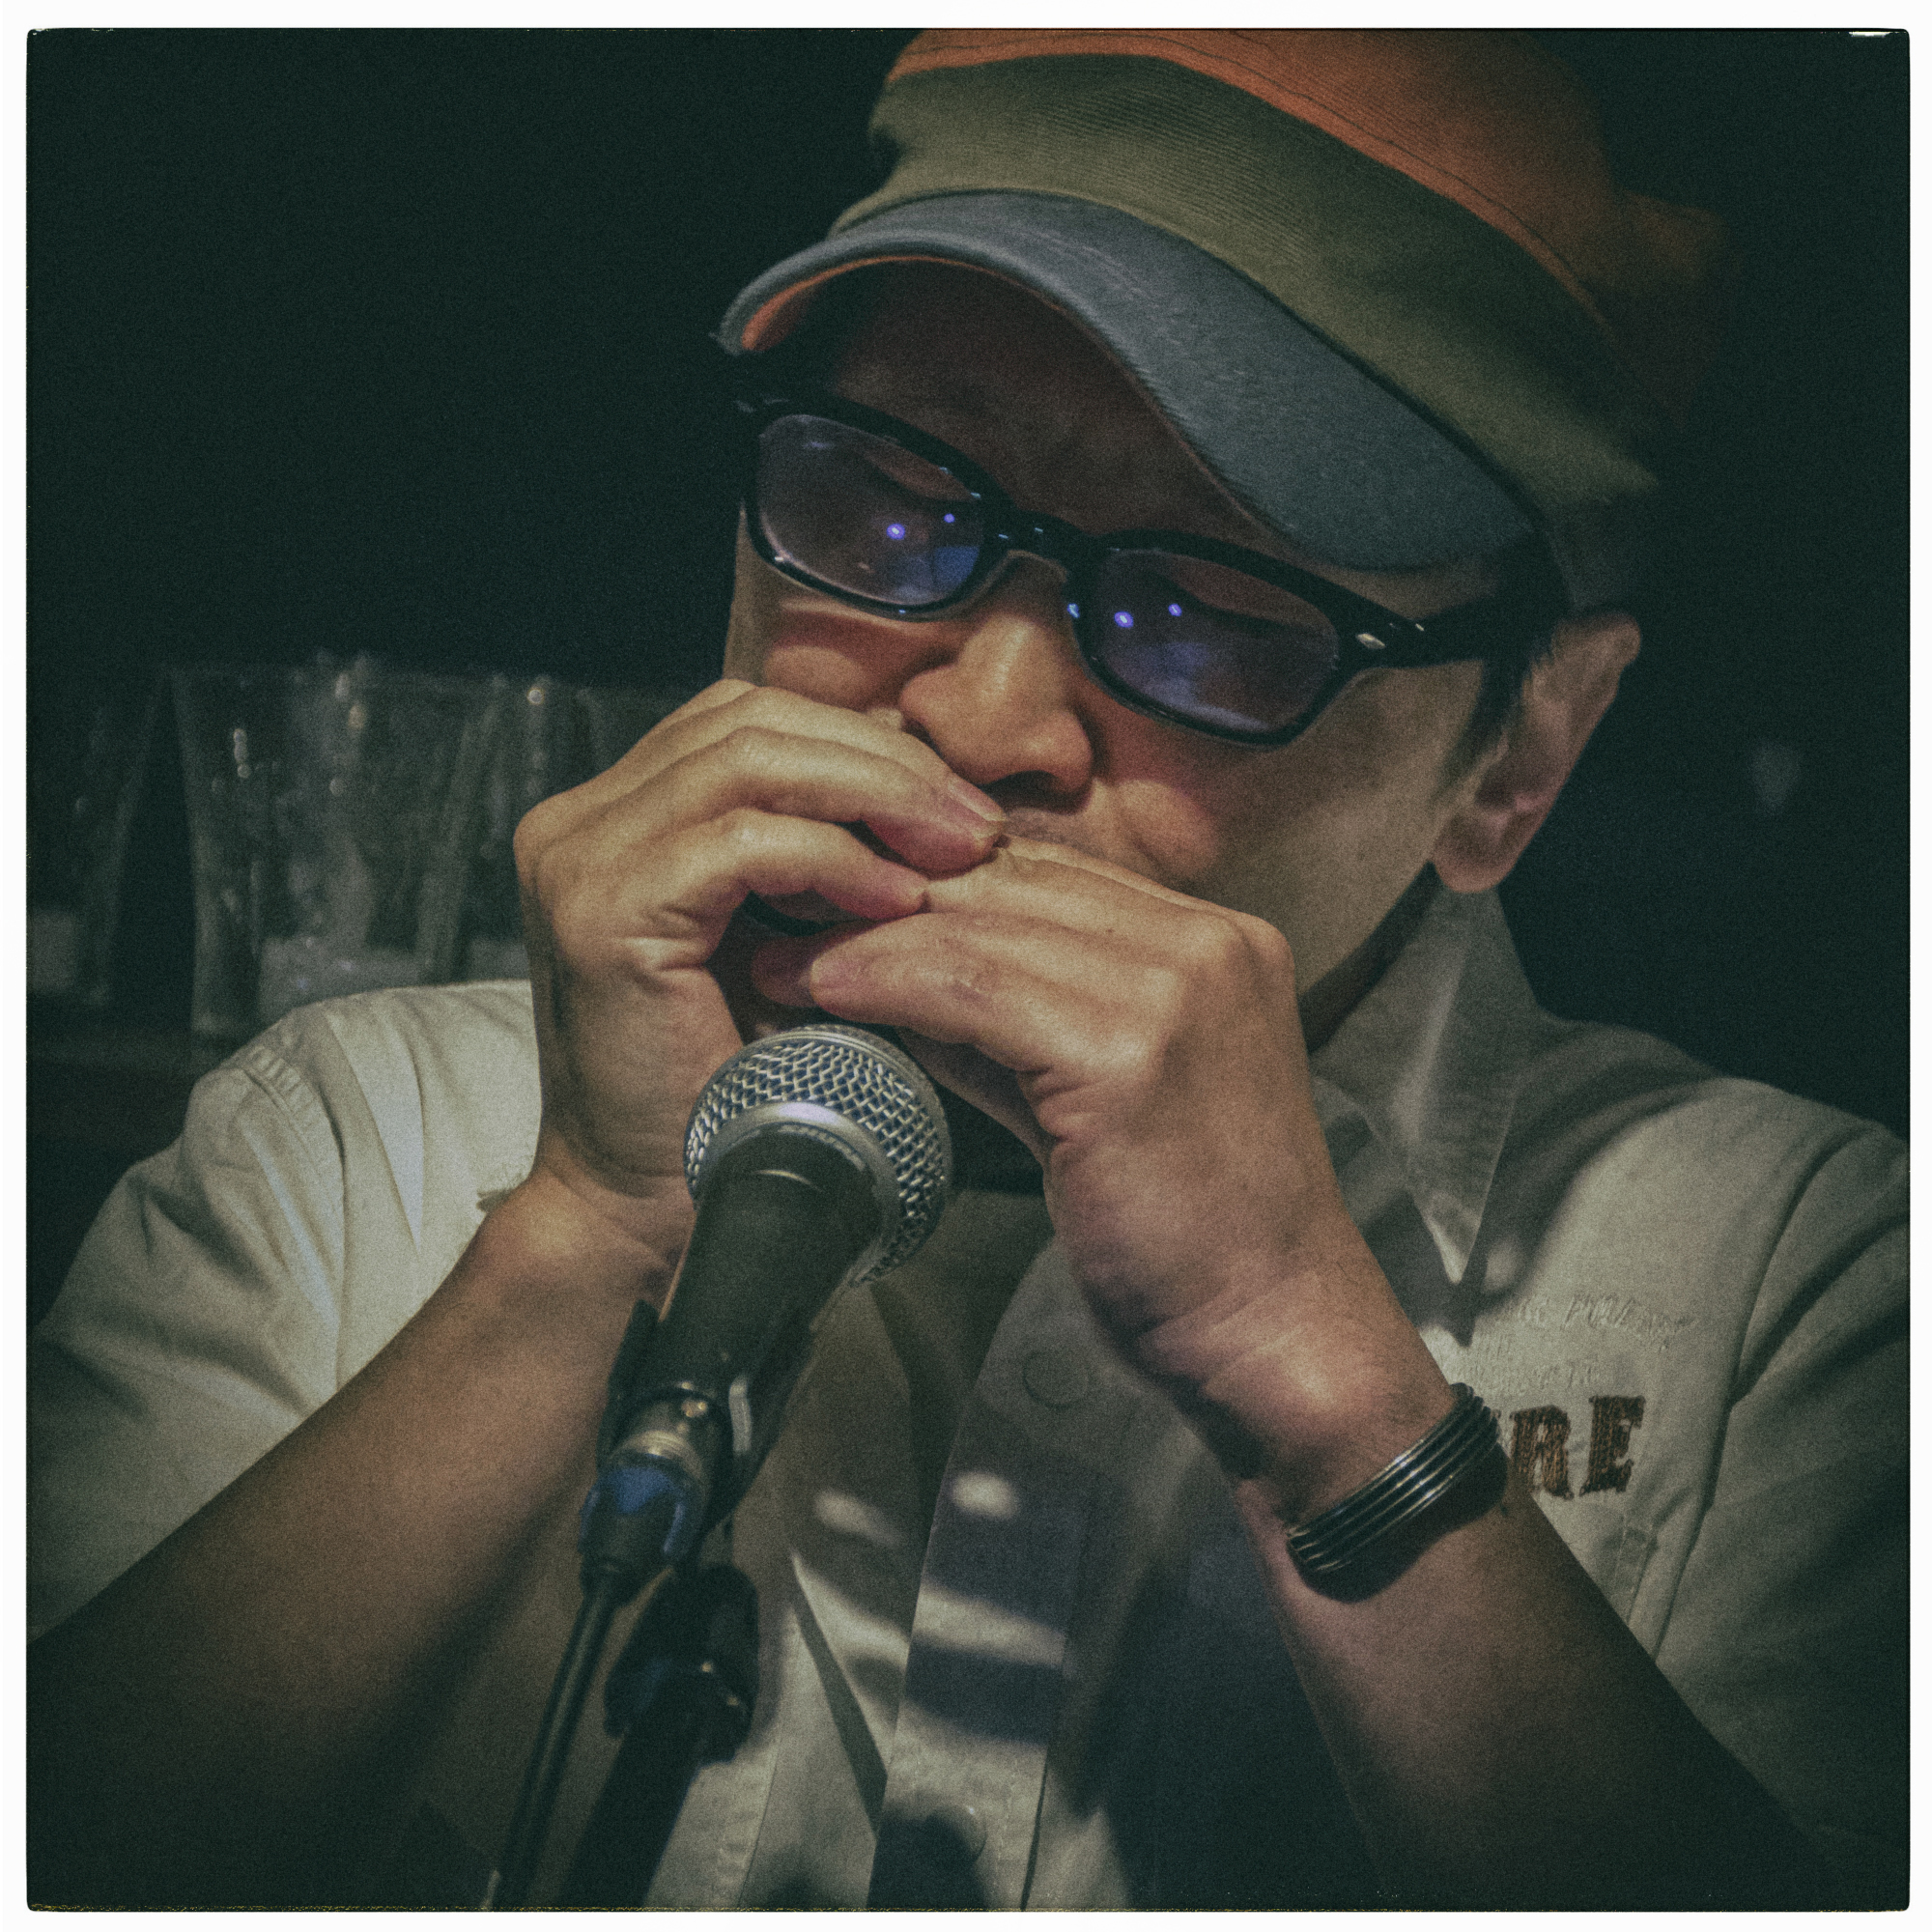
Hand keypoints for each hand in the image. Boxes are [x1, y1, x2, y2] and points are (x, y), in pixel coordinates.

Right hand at [509, 679, 1005, 1272]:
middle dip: (880, 763)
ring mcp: (581, 861)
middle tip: (974, 824)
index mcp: (619, 818)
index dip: (859, 744)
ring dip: (873, 799)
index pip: (750, 722)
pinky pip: (744, 846)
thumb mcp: (789, 943)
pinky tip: (895, 900)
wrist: (649, 1202)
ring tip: (953, 853)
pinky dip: (834, 861)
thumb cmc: (728, 1087)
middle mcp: (582, 823)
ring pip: (750, 761)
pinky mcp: (604, 913)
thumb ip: (829, 860)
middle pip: (750, 721)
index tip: (956, 804)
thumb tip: (935, 799)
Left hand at [748, 837, 1450, 1511]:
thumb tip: (904, 985)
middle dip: (889, 893)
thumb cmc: (1196, 1240)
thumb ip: (1017, 1030)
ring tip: (786, 961)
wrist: (1278, 1337)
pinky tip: (827, 993)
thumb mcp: (1102, 1099)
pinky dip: (889, 982)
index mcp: (1217, 945)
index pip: (1049, 874)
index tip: (844, 899)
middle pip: (1013, 882)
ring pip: (983, 925)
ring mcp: (1178, 991)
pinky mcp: (1131, 1054)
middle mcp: (1208, 946)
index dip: (936, 880)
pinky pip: (975, 990)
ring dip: (867, 936)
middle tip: (789, 913)